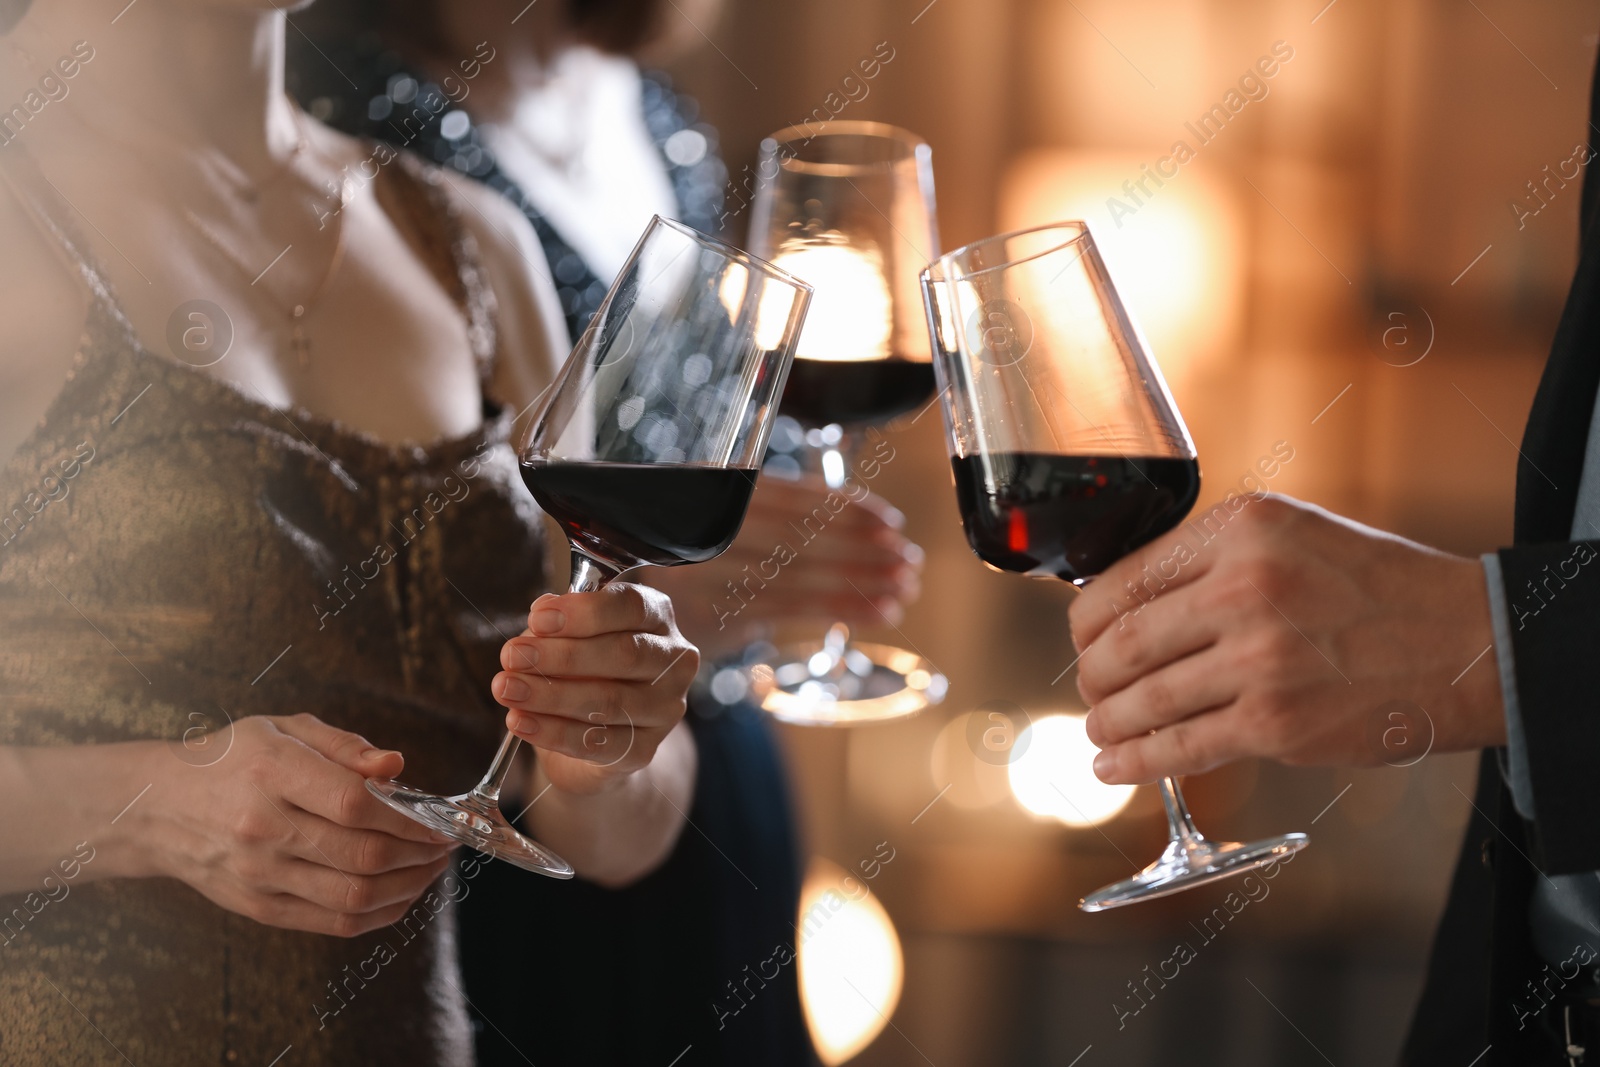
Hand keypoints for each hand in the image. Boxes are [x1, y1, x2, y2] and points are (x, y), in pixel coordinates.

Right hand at [134, 714, 456, 936]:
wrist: (158, 808)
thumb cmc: (231, 760)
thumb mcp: (282, 729)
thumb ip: (344, 746)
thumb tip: (396, 767)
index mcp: (271, 773)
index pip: (355, 804)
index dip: (409, 817)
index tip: (439, 818)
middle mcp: (263, 828)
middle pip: (363, 854)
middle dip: (419, 853)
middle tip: (445, 844)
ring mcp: (260, 875)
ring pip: (354, 895)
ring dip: (409, 886)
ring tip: (430, 869)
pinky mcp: (259, 908)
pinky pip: (335, 922)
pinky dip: (381, 912)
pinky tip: (402, 893)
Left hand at [492, 583, 698, 794]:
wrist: (593, 733)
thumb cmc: (583, 670)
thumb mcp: (569, 636)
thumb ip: (557, 626)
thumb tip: (538, 622)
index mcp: (657, 619)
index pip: (632, 606)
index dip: (585, 611)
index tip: (538, 618)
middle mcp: (673, 662)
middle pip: (625, 653)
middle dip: (562, 655)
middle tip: (513, 656)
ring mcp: (665, 709)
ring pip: (609, 701)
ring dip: (550, 694)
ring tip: (507, 689)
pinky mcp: (644, 750)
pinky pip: (598, 743)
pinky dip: (553, 732)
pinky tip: (521, 722)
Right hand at [646, 473, 922, 659]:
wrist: (610, 615)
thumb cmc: (670, 565)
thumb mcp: (702, 523)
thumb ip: (758, 514)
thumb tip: (840, 512)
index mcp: (711, 497)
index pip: (789, 497)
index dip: (844, 507)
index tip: (889, 519)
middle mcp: (711, 530)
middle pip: (804, 535)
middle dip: (864, 546)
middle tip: (909, 557)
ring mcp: (714, 574)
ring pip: (805, 572)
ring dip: (863, 578)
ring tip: (906, 584)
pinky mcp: (721, 615)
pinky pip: (794, 609)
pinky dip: (843, 607)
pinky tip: (882, 610)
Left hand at [1067, 495, 1506, 784]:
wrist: (1469, 643)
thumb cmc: (1378, 588)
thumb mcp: (1292, 534)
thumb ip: (1213, 557)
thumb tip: (1124, 599)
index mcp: (1241, 528)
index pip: (1124, 579)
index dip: (1089, 620)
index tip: (1085, 638)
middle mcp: (1243, 586)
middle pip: (1121, 642)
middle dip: (1093, 675)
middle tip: (1091, 688)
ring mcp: (1257, 659)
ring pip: (1142, 700)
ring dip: (1106, 722)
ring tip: (1099, 729)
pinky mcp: (1275, 723)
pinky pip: (1179, 747)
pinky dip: (1134, 762)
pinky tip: (1114, 766)